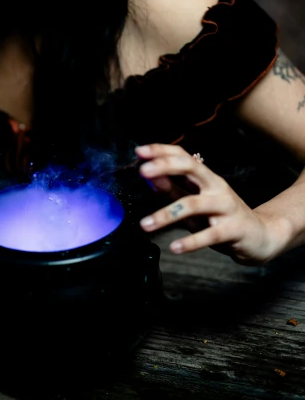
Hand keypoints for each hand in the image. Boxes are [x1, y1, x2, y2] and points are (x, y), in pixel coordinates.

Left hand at [136, 143, 285, 264]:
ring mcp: (226, 207)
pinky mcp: (233, 229)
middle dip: (165, 166)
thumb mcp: (195, 202)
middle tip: (143, 171)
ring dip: (166, 214)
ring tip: (145, 224)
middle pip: (190, 168)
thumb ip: (173, 191)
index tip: (140, 151)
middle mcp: (216, 187)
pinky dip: (190, 242)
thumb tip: (150, 178)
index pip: (184, 156)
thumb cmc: (222, 218)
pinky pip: (209, 235)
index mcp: (206, 178)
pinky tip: (174, 248)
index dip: (162, 151)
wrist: (261, 236)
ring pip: (193, 204)